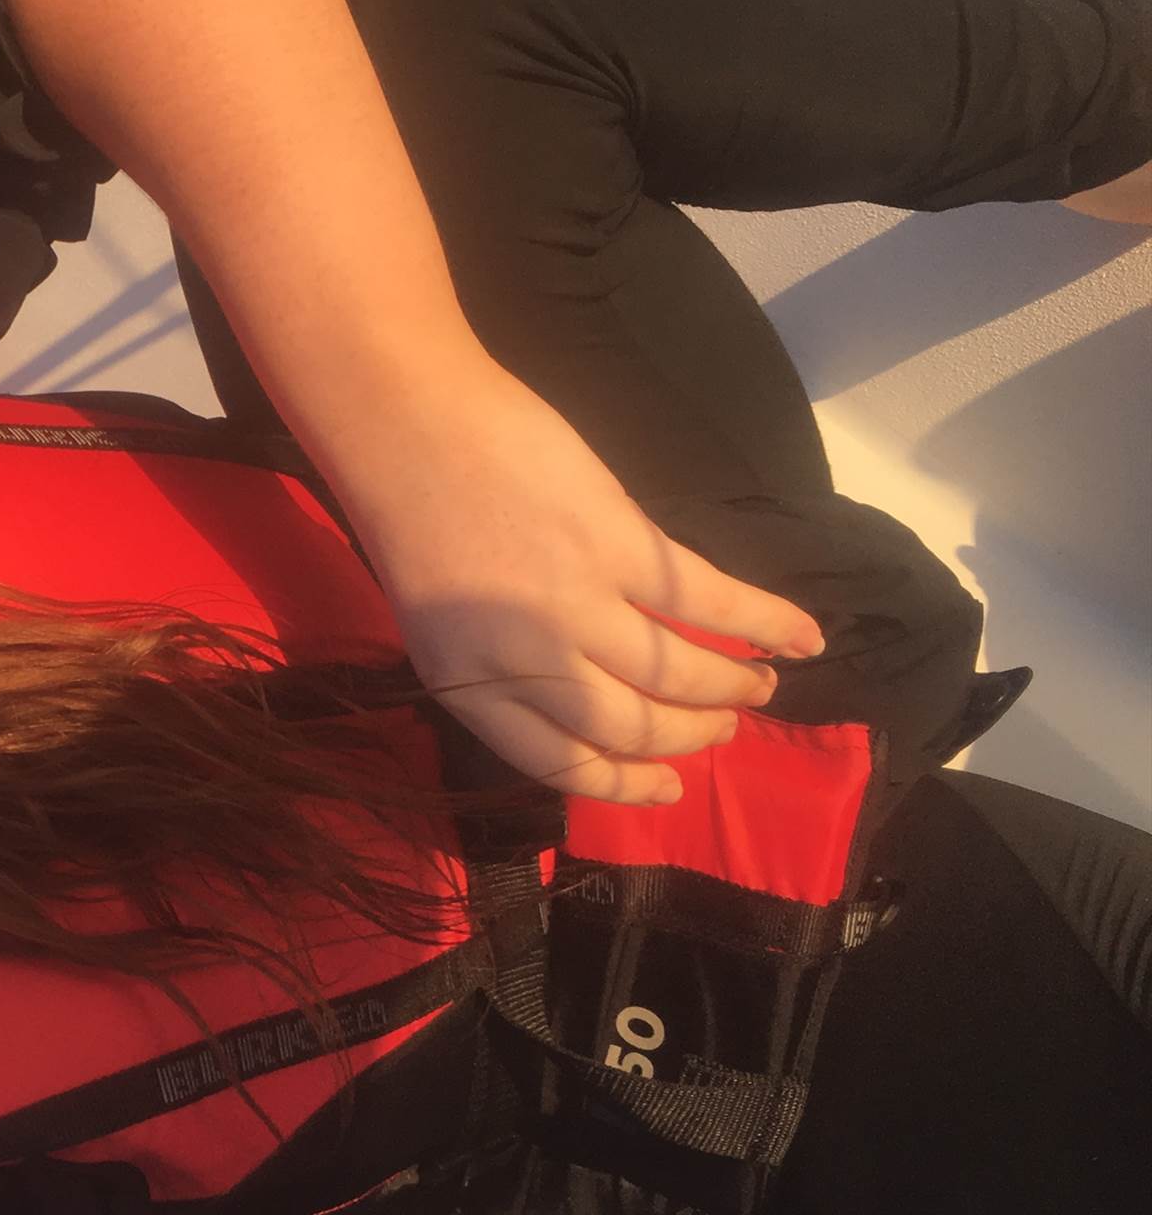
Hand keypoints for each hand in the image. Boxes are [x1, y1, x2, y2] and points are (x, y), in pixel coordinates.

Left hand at [339, 371, 826, 805]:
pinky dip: (767, 621)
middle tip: (724, 727)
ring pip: (678, 675)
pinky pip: (712, 599)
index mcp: (471, 691)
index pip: (563, 765)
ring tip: (761, 687)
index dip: (624, 785)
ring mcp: (579, 609)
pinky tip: (803, 638)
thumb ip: (501, 667)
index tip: (669, 788)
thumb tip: (582, 688)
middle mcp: (528, 666)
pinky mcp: (623, 548)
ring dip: (732, 686)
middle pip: (630, 728)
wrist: (410, 426)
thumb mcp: (440, 622)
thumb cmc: (411, 514)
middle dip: (688, 736)